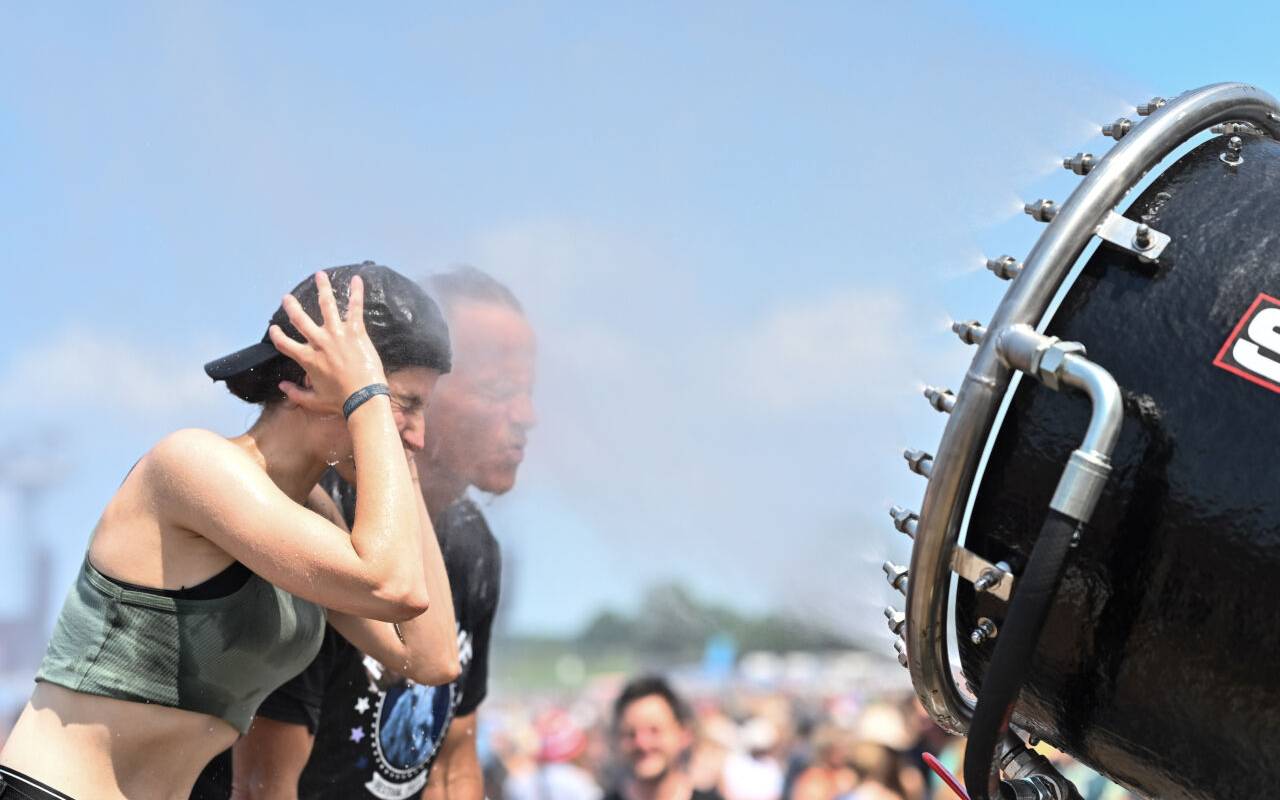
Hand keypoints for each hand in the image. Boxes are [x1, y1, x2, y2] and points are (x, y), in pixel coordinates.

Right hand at [268, 271, 387, 414]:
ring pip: (326, 305)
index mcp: (308, 359)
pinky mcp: (356, 332)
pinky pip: (355, 308)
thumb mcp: (314, 401)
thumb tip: (281, 386)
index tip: (274, 329)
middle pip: (300, 320)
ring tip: (320, 275)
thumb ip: (296, 393)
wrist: (364, 398)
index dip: (277, 336)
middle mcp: (319, 343)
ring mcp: (337, 335)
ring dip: (322, 288)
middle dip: (292, 307)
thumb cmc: (340, 401)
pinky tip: (357, 279)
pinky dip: (356, 293)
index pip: (285, 344)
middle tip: (287, 297)